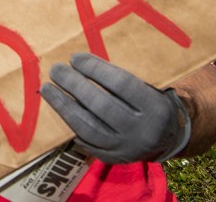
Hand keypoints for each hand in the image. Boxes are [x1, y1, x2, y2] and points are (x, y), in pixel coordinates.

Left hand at [41, 53, 190, 163]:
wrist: (167, 139)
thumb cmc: (151, 102)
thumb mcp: (147, 87)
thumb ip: (119, 78)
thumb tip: (80, 61)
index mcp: (155, 107)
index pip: (122, 84)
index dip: (96, 69)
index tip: (75, 57)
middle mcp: (142, 131)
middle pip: (102, 106)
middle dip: (75, 86)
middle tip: (56, 69)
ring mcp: (125, 148)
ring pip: (89, 128)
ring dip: (64, 106)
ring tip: (47, 88)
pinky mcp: (111, 158)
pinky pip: (84, 141)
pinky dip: (69, 122)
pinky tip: (58, 106)